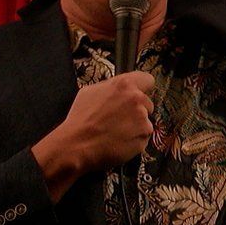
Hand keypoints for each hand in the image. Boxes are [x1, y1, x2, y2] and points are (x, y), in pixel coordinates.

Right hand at [31, 71, 154, 200]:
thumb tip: (117, 89)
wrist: (78, 144)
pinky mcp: (143, 137)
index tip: (139, 93)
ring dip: (135, 126)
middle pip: (147, 103)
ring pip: (145, 121)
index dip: (142, 88)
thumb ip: (110, 87)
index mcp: (124, 84)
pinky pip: (143, 137)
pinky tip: (119, 140)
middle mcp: (137, 99)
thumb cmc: (81, 119)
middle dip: (137, 110)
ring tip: (116, 131)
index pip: (147, 79)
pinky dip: (134, 140)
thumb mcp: (90, 91)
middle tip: (120, 118)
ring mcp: (142, 119)